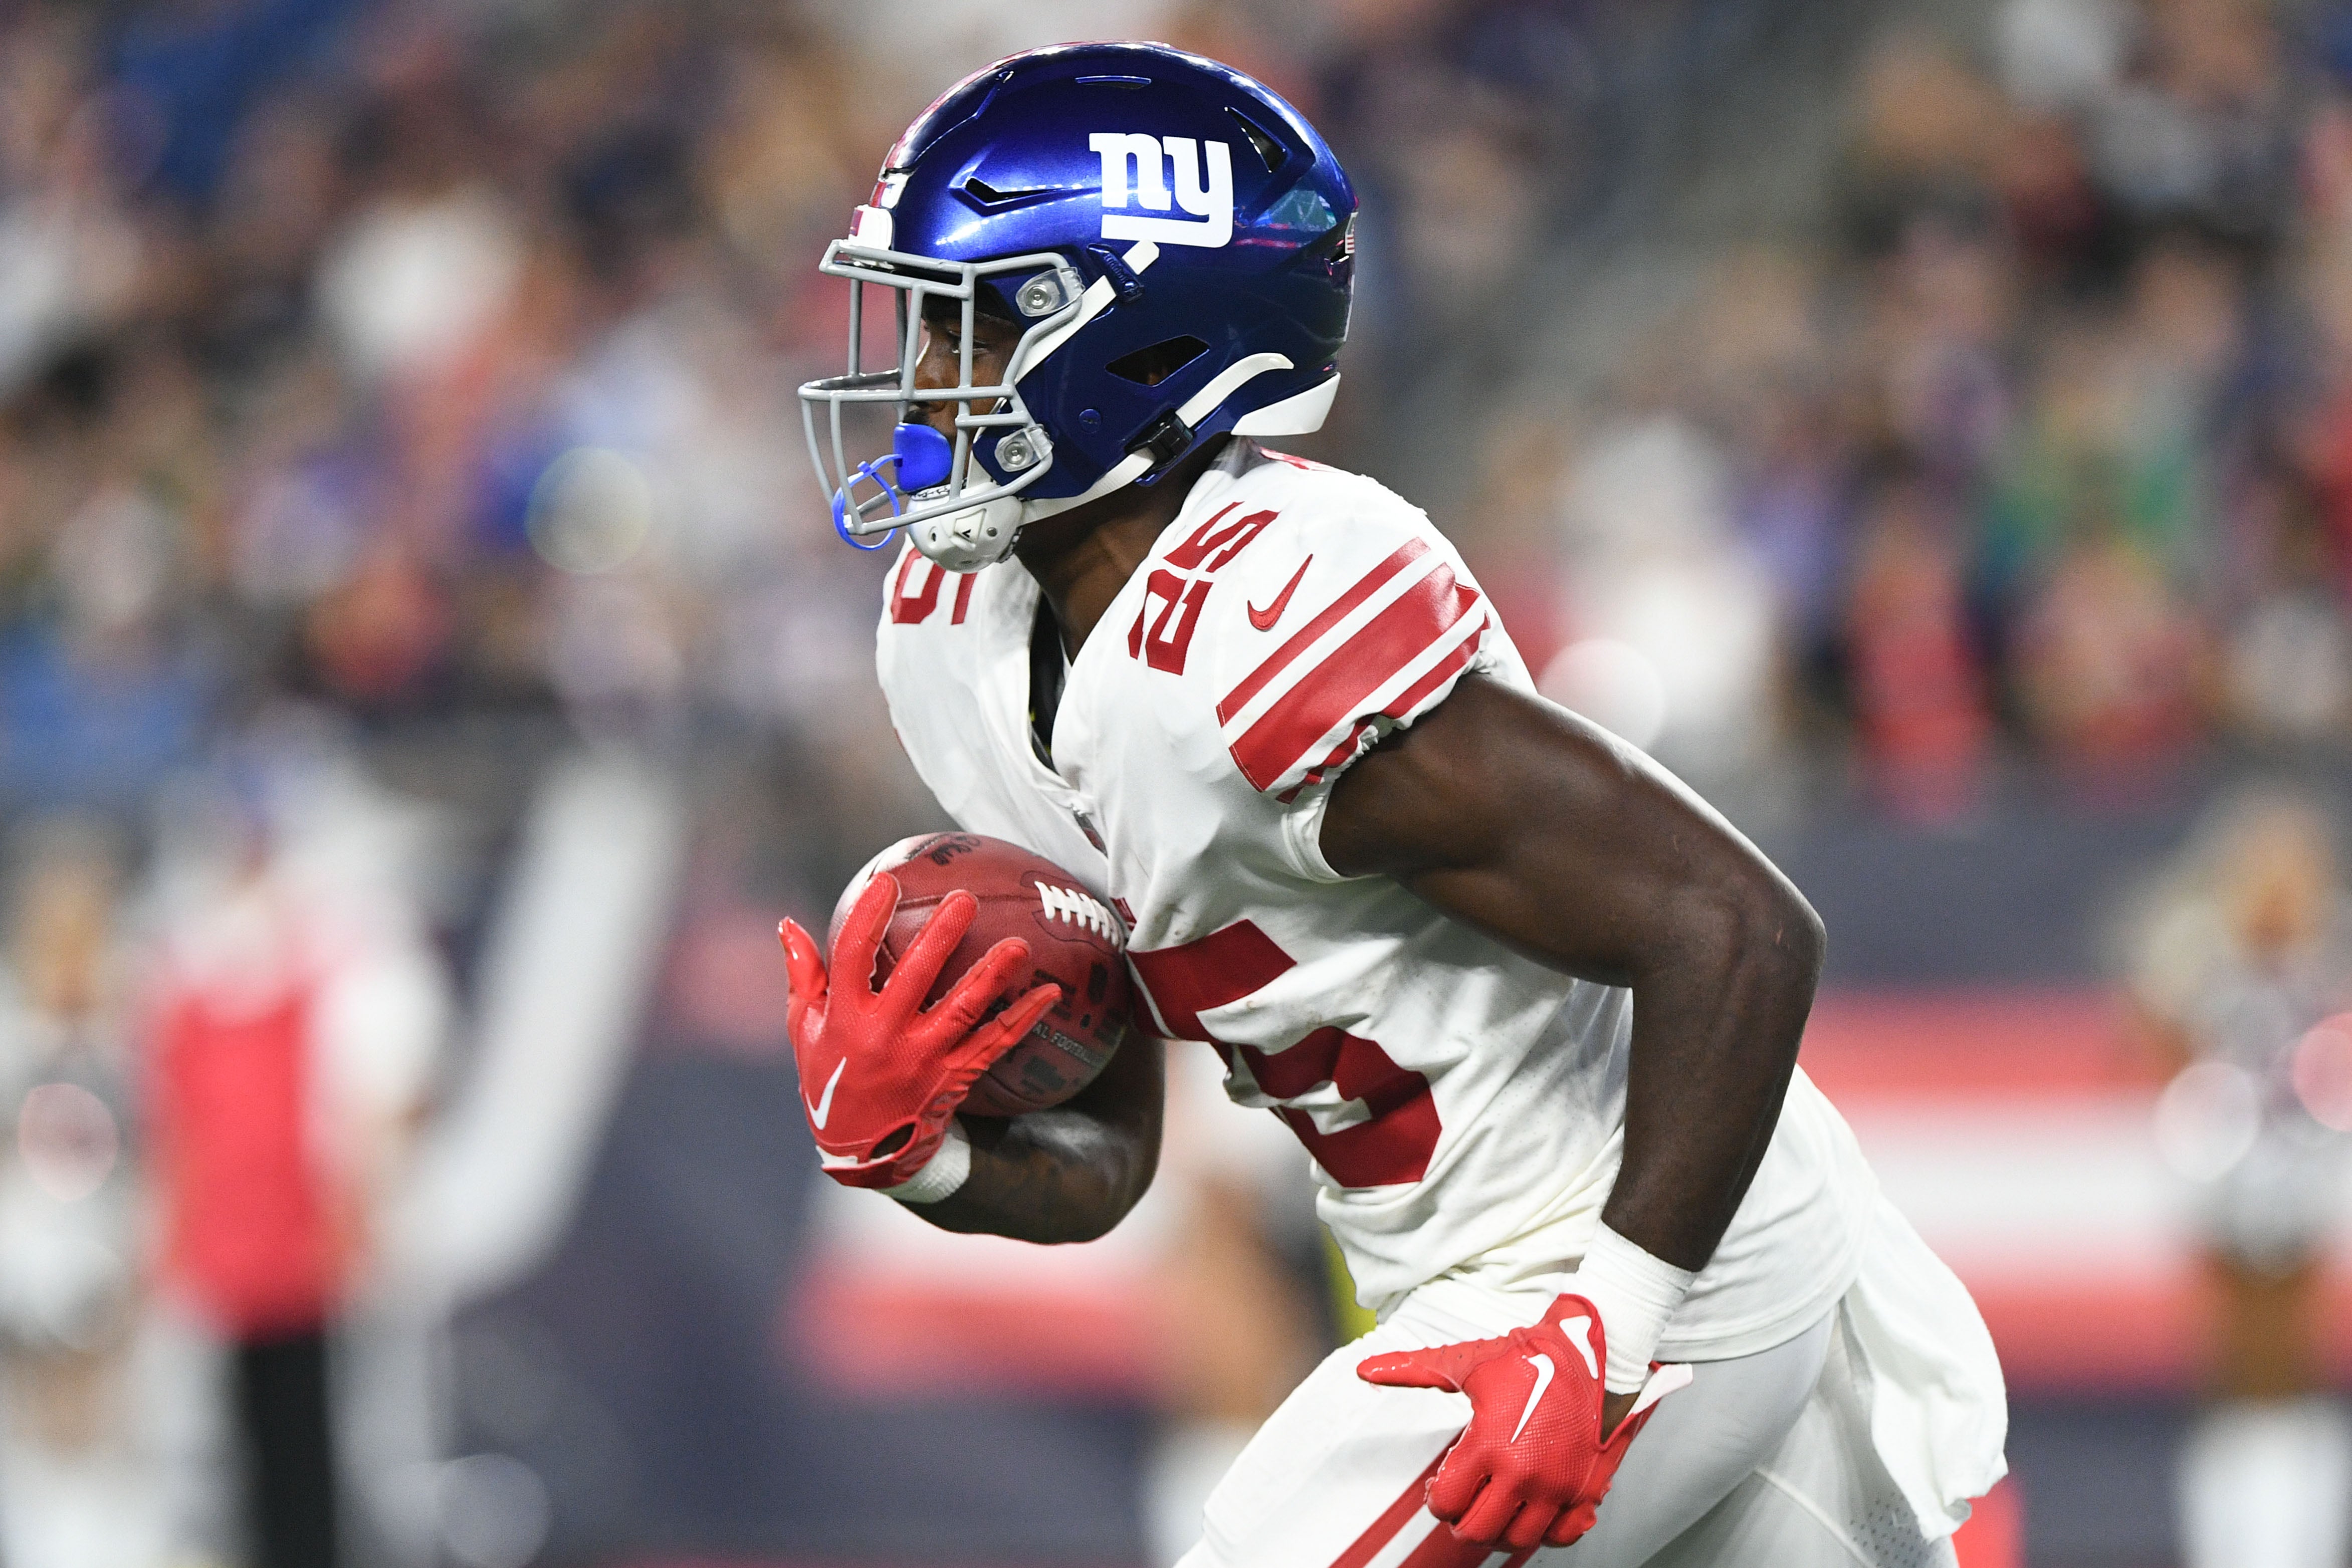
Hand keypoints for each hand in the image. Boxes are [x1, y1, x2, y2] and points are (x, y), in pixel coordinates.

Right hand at [780, 872, 1060, 1187]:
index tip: (887, 880)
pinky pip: (993, 1044)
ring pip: (961, 1011)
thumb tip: (786, 924)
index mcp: (844, 1018)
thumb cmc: (830, 1077)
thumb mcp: (803, 1030)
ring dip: (991, 976)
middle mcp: (883, 1036)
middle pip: (914, 977)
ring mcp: (920, 1059)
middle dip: (940, 936)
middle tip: (965, 899)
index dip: (868, 916)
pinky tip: (1048, 993)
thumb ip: (802, 976)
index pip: (852, 956)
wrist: (860, 1152)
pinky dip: (1022, 1019)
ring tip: (1019, 945)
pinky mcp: (952, 1077)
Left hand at [1357, 1294, 1681, 1550]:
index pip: (1447, 1502)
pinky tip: (1532, 1511)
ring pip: (1518, 1540)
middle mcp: (1525, 1472)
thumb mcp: (1467, 1362)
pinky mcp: (1586, 1490)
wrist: (1594, 1352)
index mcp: (1490, 1444)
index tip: (1441, 1487)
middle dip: (1462, 1521)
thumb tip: (1365, 1369)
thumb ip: (1413, 1370)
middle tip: (1463, 1504)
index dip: (1436, 1499)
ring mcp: (1558, 1486)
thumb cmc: (1531, 1357)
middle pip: (1478, 1531)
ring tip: (1494, 1508)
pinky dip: (1544, 1533)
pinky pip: (1562, 1536)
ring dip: (1499, 1531)